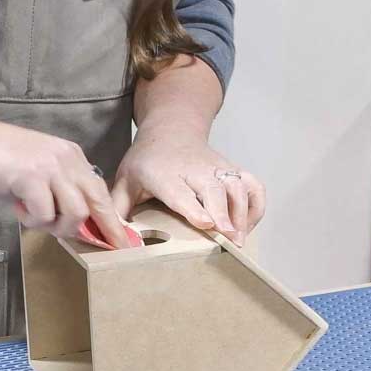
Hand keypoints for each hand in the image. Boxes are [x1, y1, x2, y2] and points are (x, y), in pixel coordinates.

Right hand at [0, 113, 133, 247]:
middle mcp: (66, 159)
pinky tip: (17, 208)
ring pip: (75, 212)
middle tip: (103, 247)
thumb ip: (52, 192)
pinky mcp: (31, 177)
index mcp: (70, 156)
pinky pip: (45, 213)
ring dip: (55, 225)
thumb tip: (64, 223)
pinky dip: (31, 220)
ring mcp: (50, 167)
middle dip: (103, 229)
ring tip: (34, 218)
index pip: (100, 191)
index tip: (118, 240)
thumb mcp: (33, 172)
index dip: (110, 219)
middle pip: (98, 202)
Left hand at [110, 128, 264, 246]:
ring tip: (240, 240)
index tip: (206, 223)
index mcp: (163, 173)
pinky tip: (250, 225)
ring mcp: (216, 167)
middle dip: (224, 214)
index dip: (194, 208)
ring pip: (236, 186)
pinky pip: (252, 184)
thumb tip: (113, 238)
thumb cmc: (146, 161)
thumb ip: (118, 209)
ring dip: (242, 213)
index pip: (180, 192)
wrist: (170, 130)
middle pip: (213, 189)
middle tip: (230, 240)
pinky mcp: (232, 169)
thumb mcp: (124, 180)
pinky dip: (256, 204)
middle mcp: (193, 169)